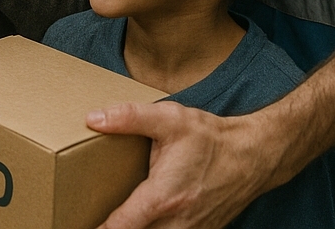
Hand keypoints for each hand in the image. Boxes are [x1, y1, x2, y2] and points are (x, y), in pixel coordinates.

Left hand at [90, 103, 273, 228]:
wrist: (254, 155)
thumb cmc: (210, 138)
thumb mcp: (169, 119)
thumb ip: (129, 117)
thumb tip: (93, 118)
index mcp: (164, 197)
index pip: (123, 225)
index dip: (100, 228)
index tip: (80, 223)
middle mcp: (178, 221)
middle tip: (91, 218)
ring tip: (114, 220)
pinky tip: (146, 221)